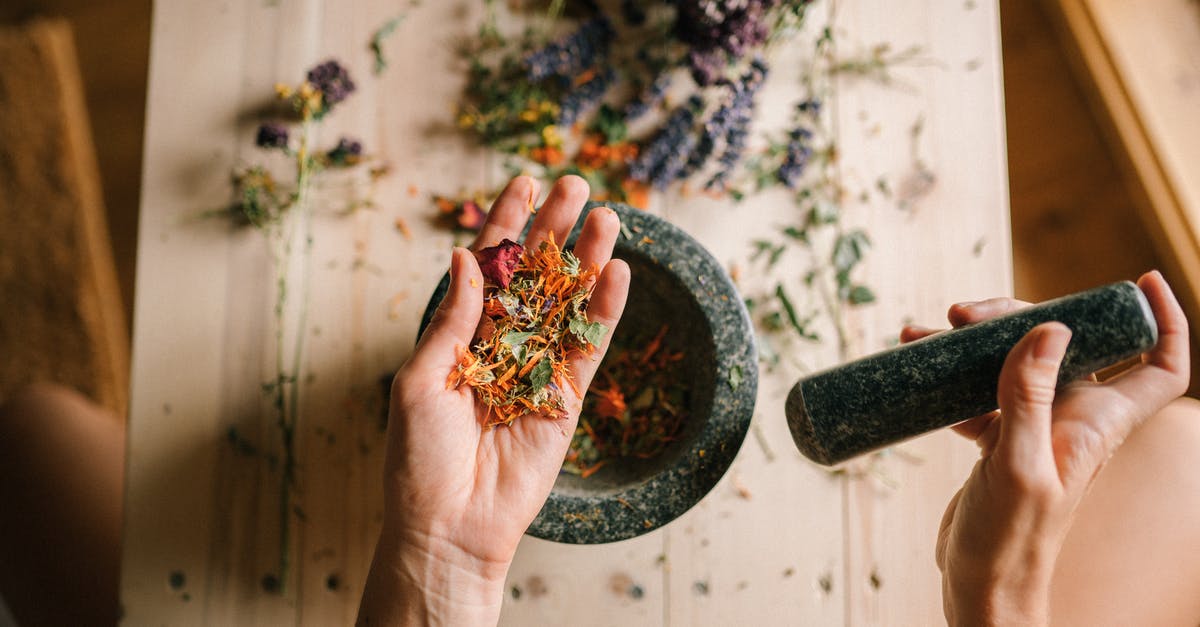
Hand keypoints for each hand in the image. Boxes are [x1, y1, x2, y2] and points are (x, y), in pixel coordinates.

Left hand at [357, 175, 629, 625]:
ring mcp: (536, 369)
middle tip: (575, 184)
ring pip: (568, 303)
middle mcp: (500, 344)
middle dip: (553, 230)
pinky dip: (604, 312)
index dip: (505, 224)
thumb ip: (451, 320)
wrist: (449, 525)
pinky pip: (588, 348)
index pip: (486, 267)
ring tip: (607, 217)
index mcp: (458, 335)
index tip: (524, 182)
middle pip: (534, 275)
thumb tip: (468, 259)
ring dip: (587, 261)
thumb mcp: (419, 379)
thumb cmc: (418, 458)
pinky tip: (617, 273)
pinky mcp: (566, 398)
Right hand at [901, 272, 1189, 625]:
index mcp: (1098, 423)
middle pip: (1067, 344)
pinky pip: (984, 389)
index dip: (1163, 321)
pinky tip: (925, 374)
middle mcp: (1074, 420)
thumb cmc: (1010, 539)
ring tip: (927, 333)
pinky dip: (955, 375)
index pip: (1161, 367)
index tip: (1138, 282)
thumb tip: (1050, 329)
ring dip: (976, 342)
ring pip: (1018, 361)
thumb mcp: (1017, 465)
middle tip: (966, 314)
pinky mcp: (1000, 440)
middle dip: (1021, 316)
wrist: (982, 584)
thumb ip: (1030, 397)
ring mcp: (1036, 427)